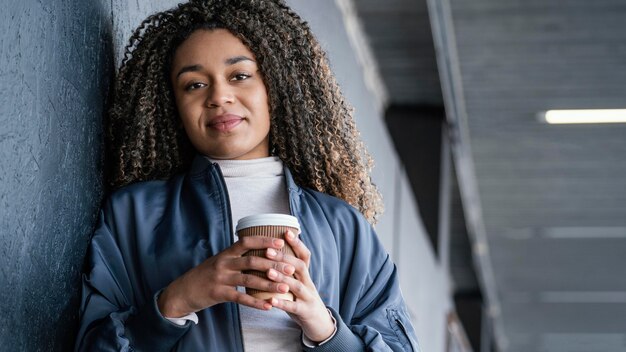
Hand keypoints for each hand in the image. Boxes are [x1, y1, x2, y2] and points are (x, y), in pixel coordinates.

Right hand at [158, 236, 295, 317]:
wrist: (182, 291)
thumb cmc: (205, 275)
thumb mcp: (219, 261)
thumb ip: (236, 256)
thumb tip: (258, 249)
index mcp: (226, 253)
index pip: (247, 242)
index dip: (264, 241)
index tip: (281, 243)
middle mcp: (224, 263)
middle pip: (252, 261)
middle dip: (274, 264)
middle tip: (290, 268)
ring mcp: (221, 279)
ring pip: (249, 279)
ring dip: (269, 284)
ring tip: (285, 287)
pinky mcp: (218, 294)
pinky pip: (240, 298)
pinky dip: (256, 302)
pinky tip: (268, 306)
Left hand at [265, 231, 334, 342]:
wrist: (320, 323)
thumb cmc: (301, 300)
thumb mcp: (297, 283)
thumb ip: (287, 272)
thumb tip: (267, 254)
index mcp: (305, 275)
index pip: (304, 255)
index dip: (297, 243)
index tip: (285, 232)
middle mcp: (309, 283)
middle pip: (299, 266)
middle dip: (284, 257)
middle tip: (268, 251)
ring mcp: (308, 297)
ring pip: (297, 285)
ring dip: (282, 278)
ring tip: (268, 272)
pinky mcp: (305, 312)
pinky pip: (294, 307)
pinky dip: (282, 303)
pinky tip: (271, 301)